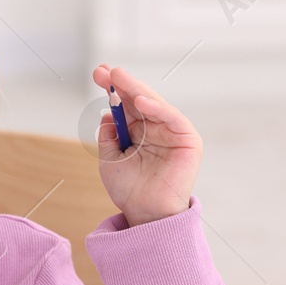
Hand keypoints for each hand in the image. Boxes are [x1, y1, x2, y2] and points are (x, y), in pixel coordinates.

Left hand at [91, 64, 203, 226]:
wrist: (147, 214)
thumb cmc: (129, 191)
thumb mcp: (109, 159)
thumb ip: (108, 136)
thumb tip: (107, 115)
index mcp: (138, 132)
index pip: (126, 104)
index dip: (113, 89)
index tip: (98, 73)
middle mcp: (155, 128)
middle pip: (138, 99)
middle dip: (121, 84)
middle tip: (104, 70)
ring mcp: (172, 132)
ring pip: (153, 104)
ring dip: (135, 89)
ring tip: (118, 78)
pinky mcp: (187, 139)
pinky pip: (172, 117)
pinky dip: (157, 108)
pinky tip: (139, 101)